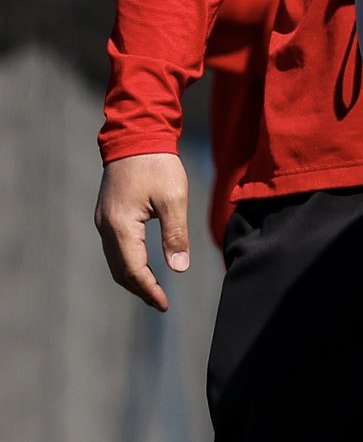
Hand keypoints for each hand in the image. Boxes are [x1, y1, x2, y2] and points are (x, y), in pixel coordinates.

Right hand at [94, 152, 189, 311]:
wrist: (137, 137)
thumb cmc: (158, 165)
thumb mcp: (174, 199)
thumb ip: (176, 235)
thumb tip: (179, 269)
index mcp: (120, 226)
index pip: (133, 270)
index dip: (149, 290)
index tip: (165, 305)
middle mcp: (106, 227)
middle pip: (120, 270)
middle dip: (140, 289)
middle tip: (161, 303)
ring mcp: (104, 221)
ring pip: (115, 260)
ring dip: (133, 277)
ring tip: (155, 290)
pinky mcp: (108, 215)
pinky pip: (116, 248)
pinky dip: (129, 262)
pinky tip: (145, 266)